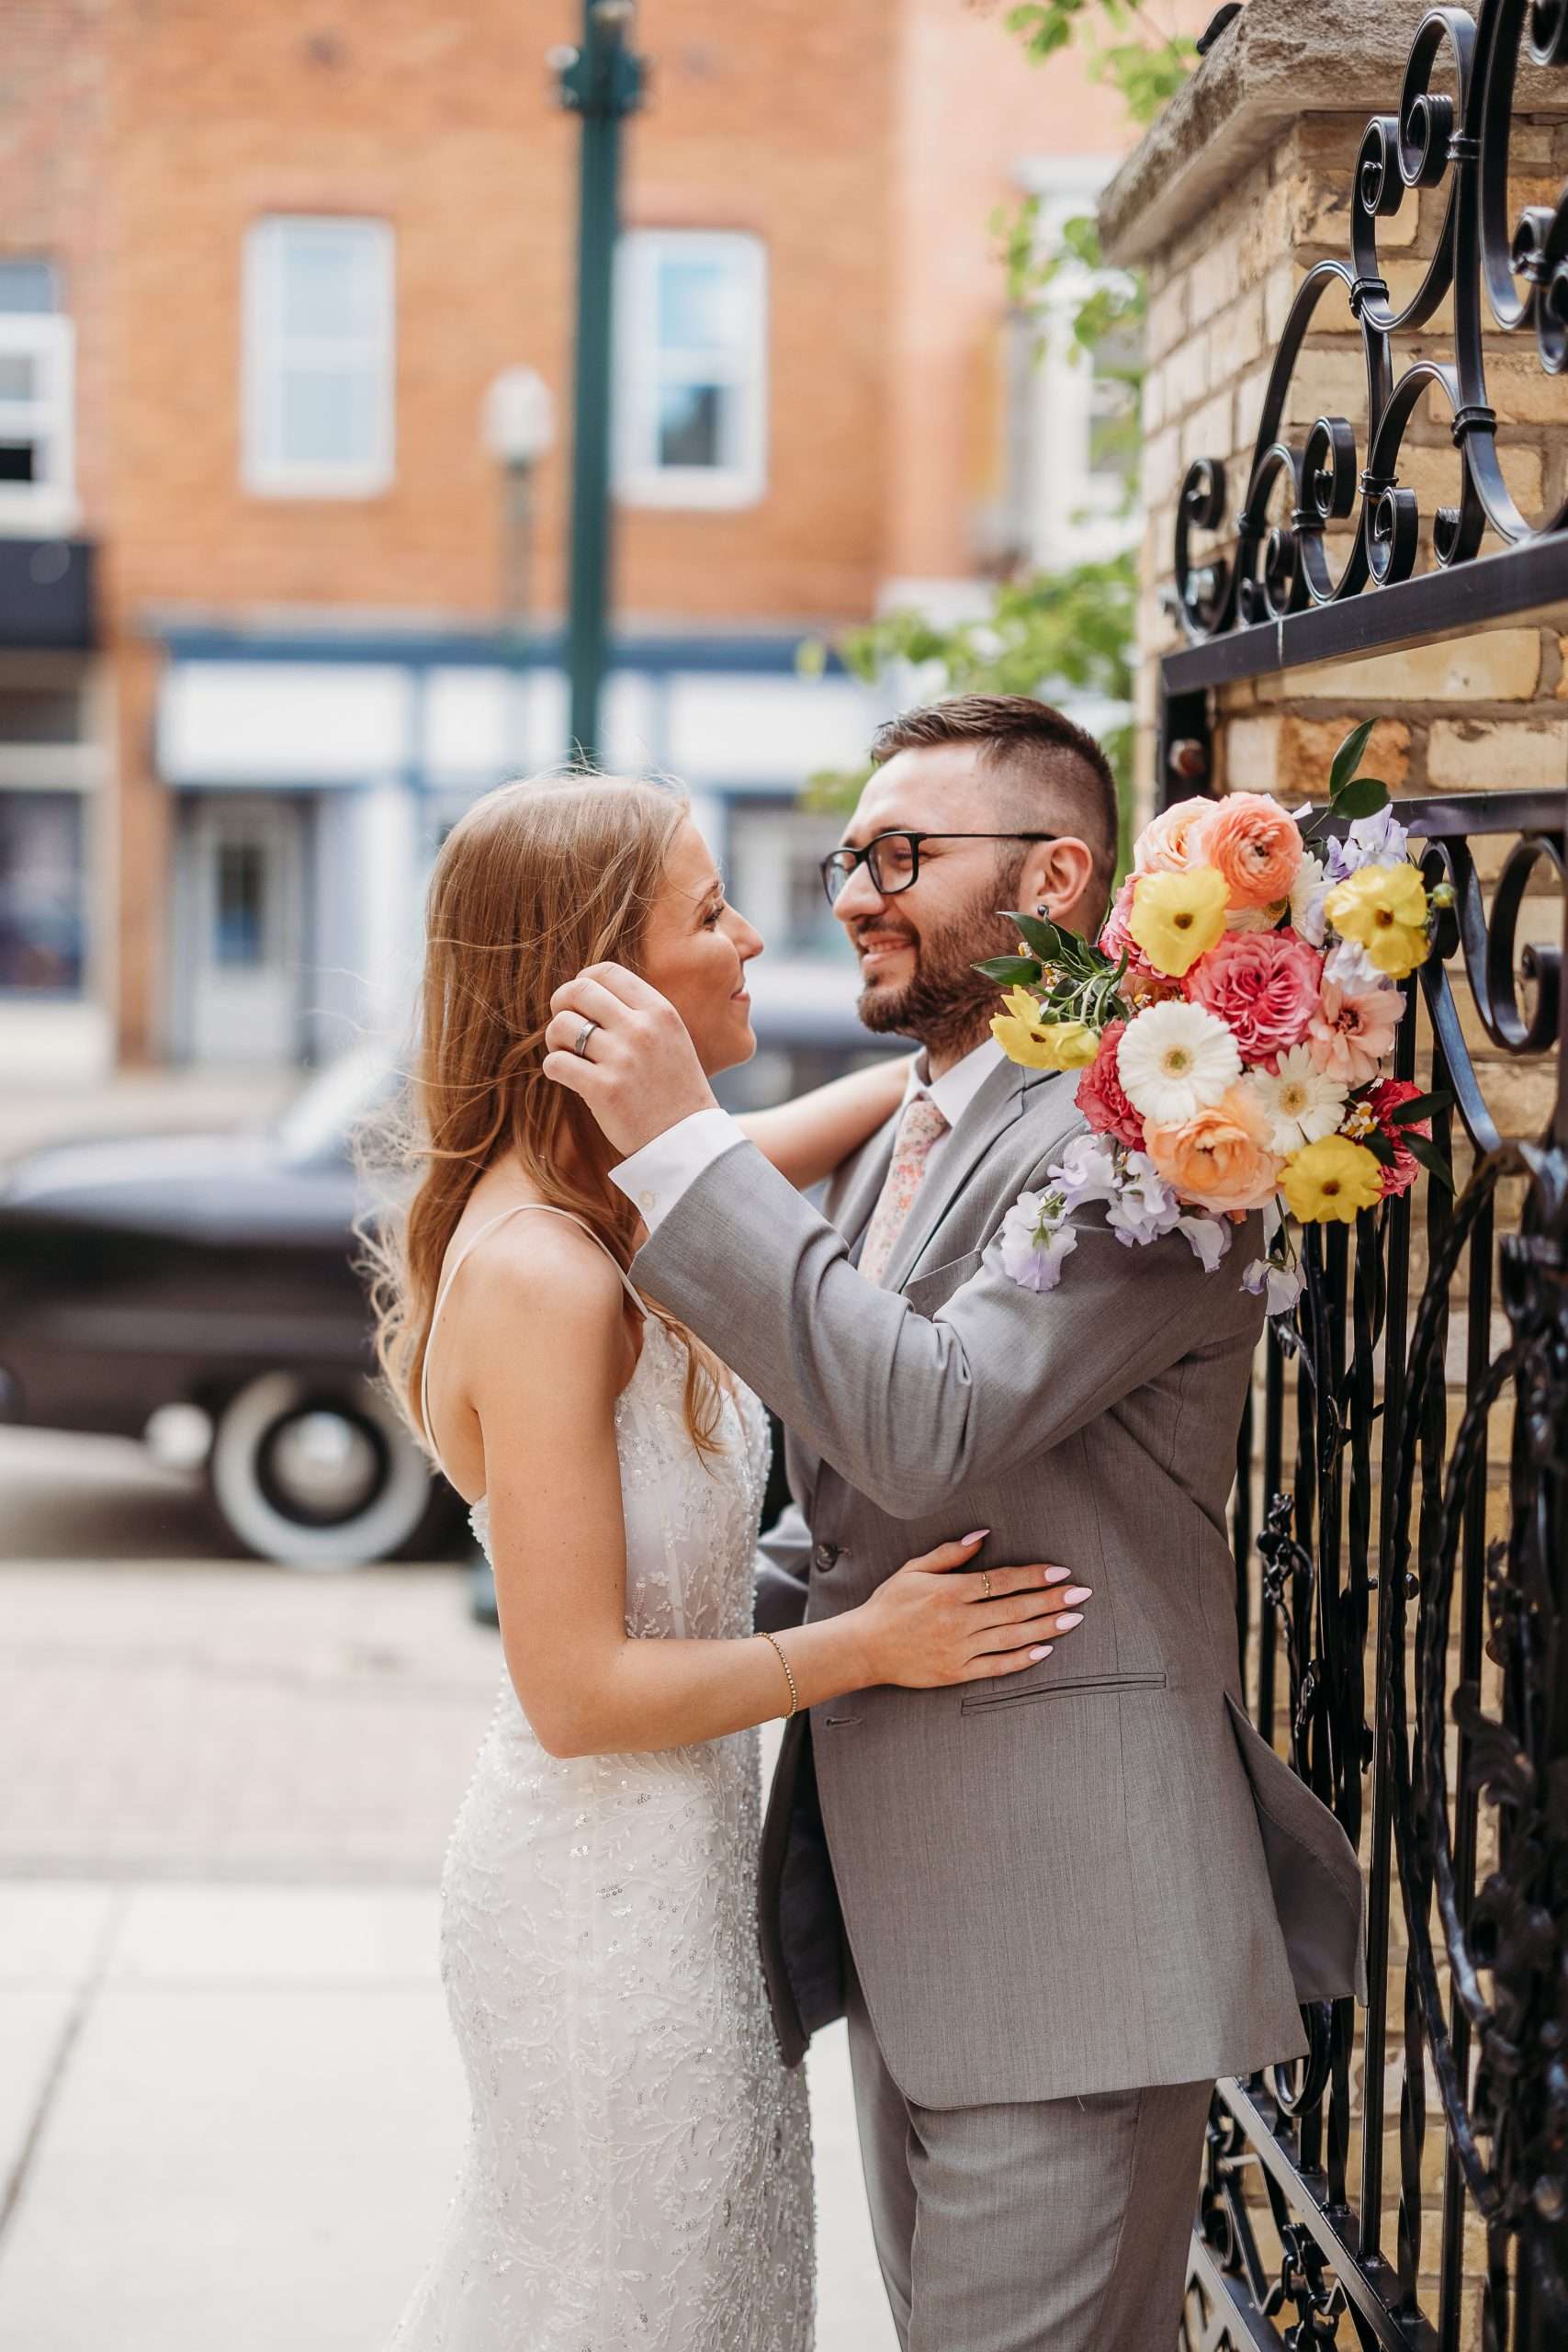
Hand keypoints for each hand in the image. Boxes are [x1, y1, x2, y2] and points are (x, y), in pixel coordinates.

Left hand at [543, 963, 718, 1155]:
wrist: (687, 1139)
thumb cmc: (673, 1088)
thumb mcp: (670, 1037)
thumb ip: (638, 1012)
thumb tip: (586, 990)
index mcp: (659, 1011)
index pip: (605, 971)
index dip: (582, 982)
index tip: (580, 1003)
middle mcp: (641, 1029)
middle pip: (578, 991)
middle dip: (561, 1005)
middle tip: (565, 1027)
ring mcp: (623, 1059)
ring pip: (562, 1025)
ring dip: (555, 1039)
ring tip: (568, 1054)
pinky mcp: (604, 1090)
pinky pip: (556, 1063)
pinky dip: (554, 1068)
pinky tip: (567, 1077)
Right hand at [856, 1533, 1092, 1689]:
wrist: (864, 1647)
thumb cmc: (889, 1604)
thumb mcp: (914, 1569)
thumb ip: (950, 1553)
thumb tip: (983, 1535)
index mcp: (949, 1591)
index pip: (1001, 1581)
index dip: (1033, 1576)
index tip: (1060, 1572)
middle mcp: (957, 1620)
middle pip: (1014, 1608)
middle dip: (1051, 1600)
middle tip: (1082, 1594)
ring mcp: (959, 1649)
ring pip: (1011, 1636)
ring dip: (1046, 1627)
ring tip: (1073, 1619)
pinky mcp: (957, 1672)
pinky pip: (997, 1666)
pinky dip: (1022, 1658)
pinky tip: (1045, 1650)